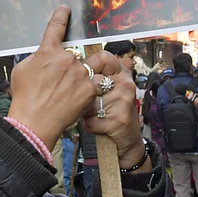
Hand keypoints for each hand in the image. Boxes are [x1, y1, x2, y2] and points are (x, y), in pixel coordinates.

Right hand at [8, 7, 96, 148]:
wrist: (34, 121)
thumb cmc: (24, 98)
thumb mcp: (21, 70)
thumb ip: (35, 58)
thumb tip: (43, 56)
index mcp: (48, 51)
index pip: (55, 27)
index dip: (61, 16)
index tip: (66, 9)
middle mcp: (67, 58)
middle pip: (74, 55)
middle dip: (69, 67)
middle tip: (60, 84)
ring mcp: (80, 73)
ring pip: (88, 69)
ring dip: (83, 78)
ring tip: (71, 93)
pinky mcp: (90, 89)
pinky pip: (97, 84)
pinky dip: (92, 90)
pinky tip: (81, 99)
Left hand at [83, 50, 147, 169]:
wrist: (128, 138)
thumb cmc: (113, 111)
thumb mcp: (109, 89)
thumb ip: (95, 76)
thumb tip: (69, 66)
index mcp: (122, 73)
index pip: (103, 57)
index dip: (88, 65)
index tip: (83, 77)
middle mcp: (125, 84)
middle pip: (91, 81)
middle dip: (83, 95)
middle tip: (86, 102)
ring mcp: (123, 101)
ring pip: (89, 102)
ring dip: (85, 111)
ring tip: (93, 115)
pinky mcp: (119, 120)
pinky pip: (91, 120)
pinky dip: (89, 125)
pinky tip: (95, 125)